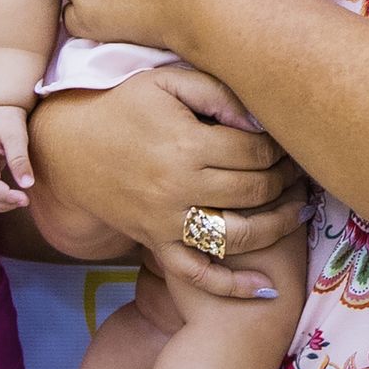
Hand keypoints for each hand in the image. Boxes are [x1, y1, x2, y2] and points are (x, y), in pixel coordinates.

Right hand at [31, 68, 309, 303]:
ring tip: (300, 213)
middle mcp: (178, 187)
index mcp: (186, 144)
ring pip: (236, 235)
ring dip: (276, 227)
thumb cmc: (123, 106)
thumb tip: (260, 119)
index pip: (256, 152)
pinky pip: (195, 272)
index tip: (291, 142)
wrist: (67, 148)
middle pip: (253, 192)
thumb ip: (216, 92)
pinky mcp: (155, 243)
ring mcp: (166, 221)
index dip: (282, 148)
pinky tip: (265, 287)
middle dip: (286, 182)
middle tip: (301, 172)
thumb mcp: (166, 81)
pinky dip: (231, 285)